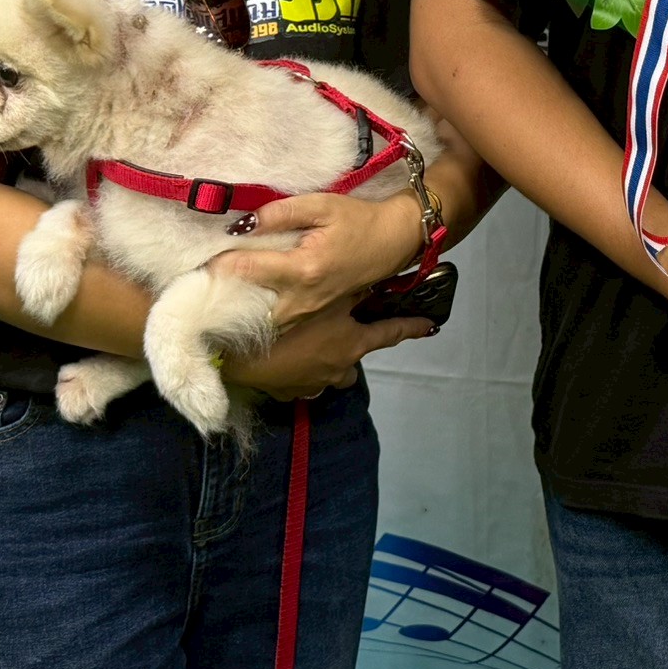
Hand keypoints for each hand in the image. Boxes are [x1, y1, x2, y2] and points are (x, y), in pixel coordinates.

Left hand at [208, 191, 423, 325]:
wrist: (393, 242)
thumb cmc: (358, 220)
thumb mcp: (322, 205)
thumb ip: (281, 212)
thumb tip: (242, 223)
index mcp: (301, 269)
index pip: (246, 269)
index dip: (219, 264)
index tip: (200, 257)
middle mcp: (301, 298)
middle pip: (248, 307)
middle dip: (225, 295)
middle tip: (204, 281)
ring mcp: (307, 312)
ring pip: (261, 320)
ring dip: (241, 307)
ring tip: (223, 291)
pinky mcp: (311, 315)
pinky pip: (276, 321)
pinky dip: (259, 313)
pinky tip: (249, 300)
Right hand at [223, 298, 431, 400]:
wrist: (237, 355)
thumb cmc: (290, 323)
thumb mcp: (327, 297)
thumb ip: (350, 287)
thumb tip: (370, 276)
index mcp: (351, 345)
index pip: (390, 334)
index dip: (411, 327)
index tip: (430, 325)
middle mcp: (336, 369)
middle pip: (353, 364)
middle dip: (352, 352)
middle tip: (343, 335)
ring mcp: (310, 384)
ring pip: (327, 375)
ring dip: (325, 364)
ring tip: (311, 346)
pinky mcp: (285, 392)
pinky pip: (300, 382)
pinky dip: (298, 371)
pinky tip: (285, 357)